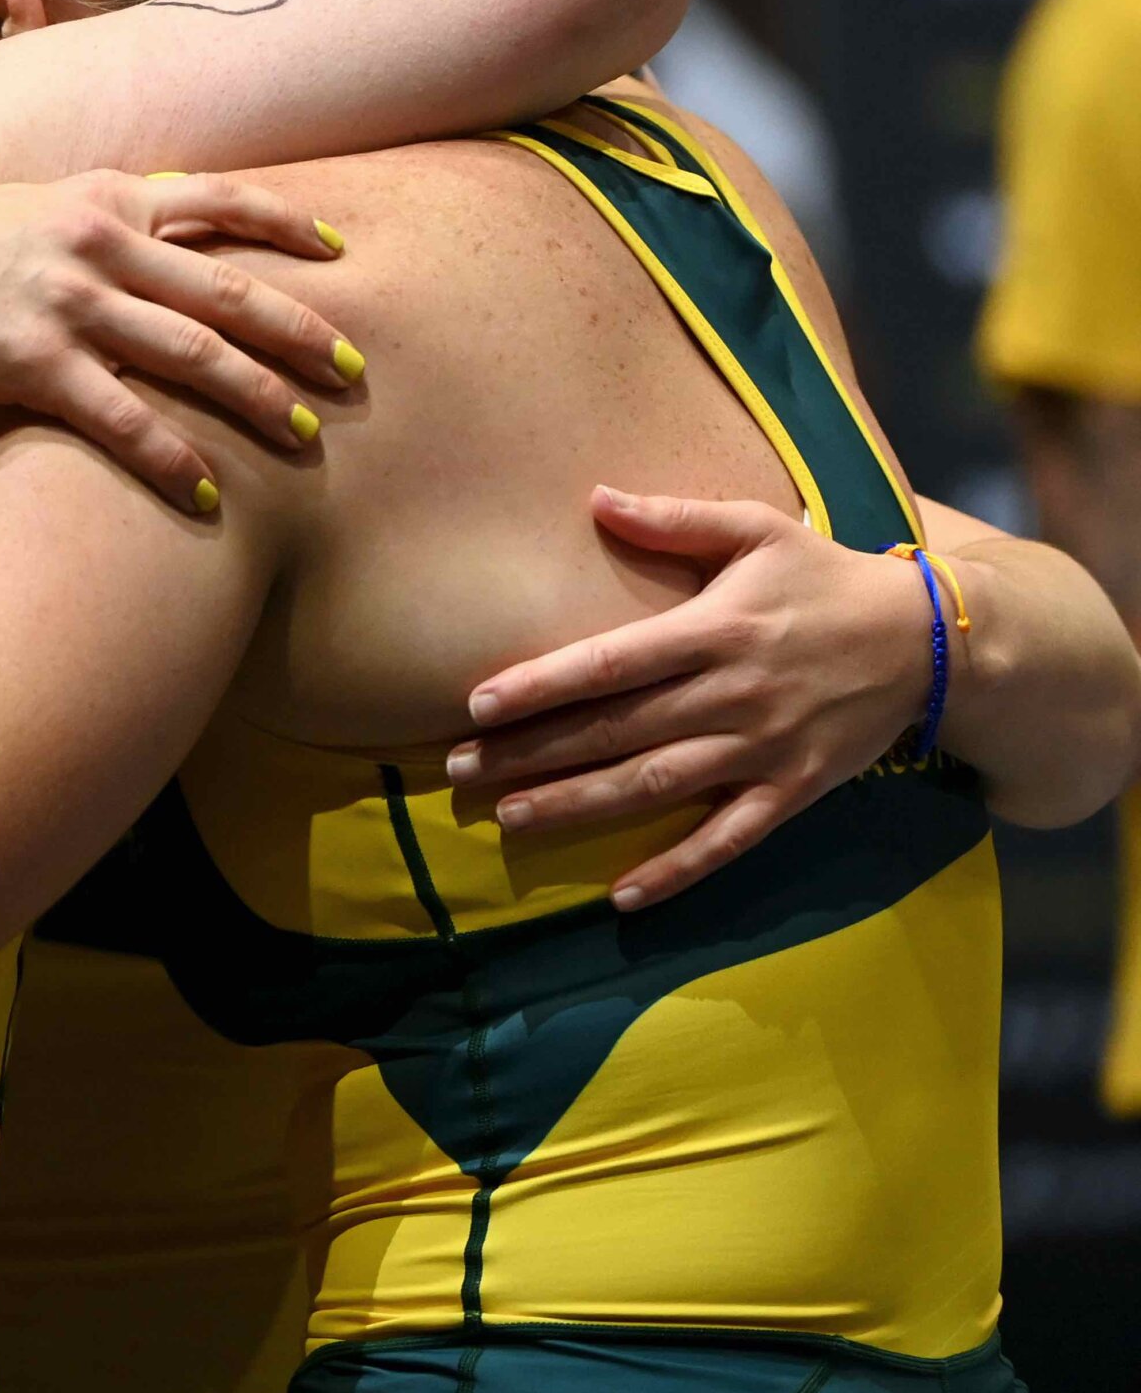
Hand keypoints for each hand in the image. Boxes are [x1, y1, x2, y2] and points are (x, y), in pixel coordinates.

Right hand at [0, 170, 353, 510]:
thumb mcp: (29, 208)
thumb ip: (97, 220)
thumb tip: (153, 241)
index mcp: (102, 197)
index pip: (219, 198)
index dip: (286, 224)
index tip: (337, 248)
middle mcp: (97, 243)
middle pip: (227, 287)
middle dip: (298, 329)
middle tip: (352, 366)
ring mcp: (69, 303)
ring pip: (193, 353)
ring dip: (258, 397)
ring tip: (305, 436)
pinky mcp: (33, 363)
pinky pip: (124, 418)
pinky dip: (173, 458)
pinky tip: (207, 493)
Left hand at [445, 486, 929, 909]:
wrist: (932, 640)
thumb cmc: (825, 577)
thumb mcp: (756, 529)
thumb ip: (674, 520)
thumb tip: (595, 497)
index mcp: (716, 629)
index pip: (612, 663)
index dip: (543, 685)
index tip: (478, 704)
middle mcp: (734, 694)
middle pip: (617, 730)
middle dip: (533, 752)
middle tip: (460, 770)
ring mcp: (764, 749)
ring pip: (657, 787)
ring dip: (580, 806)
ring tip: (510, 817)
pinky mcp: (794, 792)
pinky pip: (729, 841)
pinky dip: (677, 871)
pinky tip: (622, 895)